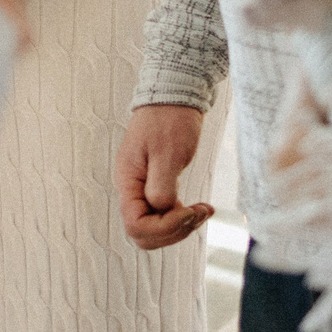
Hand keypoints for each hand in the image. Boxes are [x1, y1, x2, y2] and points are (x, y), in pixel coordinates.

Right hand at [116, 104, 213, 249]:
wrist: (174, 98)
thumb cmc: (169, 119)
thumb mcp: (167, 151)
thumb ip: (161, 185)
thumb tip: (160, 209)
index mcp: (128, 181)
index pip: (135, 225)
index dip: (163, 227)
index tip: (187, 210)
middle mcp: (132, 189)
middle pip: (144, 233)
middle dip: (173, 231)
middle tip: (197, 214)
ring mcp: (143, 189)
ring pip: (156, 228)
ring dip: (181, 227)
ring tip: (203, 210)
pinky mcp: (157, 187)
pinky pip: (165, 215)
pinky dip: (184, 218)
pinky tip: (200, 208)